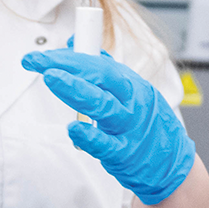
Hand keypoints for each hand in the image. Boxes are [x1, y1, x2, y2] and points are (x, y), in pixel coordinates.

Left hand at [22, 40, 195, 204]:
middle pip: (101, 78)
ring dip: (76, 90)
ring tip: (52, 78)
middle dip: (68, 66)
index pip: (98, 64)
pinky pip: (106, 145)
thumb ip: (103, 70)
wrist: (170, 163)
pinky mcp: (125, 155)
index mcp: (131, 85)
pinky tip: (73, 129)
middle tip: (38, 61)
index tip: (40, 56)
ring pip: (103, 106)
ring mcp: (129, 129)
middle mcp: (132, 103)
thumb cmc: (145, 124)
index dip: (68, 57)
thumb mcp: (130, 93)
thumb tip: (73, 44)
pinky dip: (90, 136)